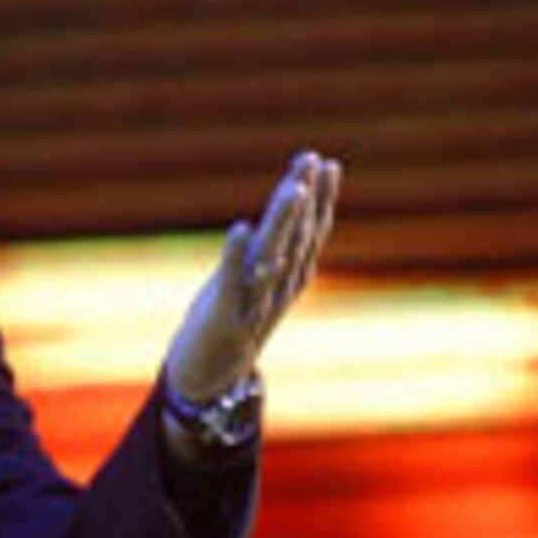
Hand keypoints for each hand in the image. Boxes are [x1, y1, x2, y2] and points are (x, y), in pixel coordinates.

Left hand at [162, 150, 341, 405]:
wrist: (211, 376)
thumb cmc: (233, 316)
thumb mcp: (258, 279)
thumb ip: (275, 249)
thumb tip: (290, 208)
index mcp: (289, 277)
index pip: (311, 232)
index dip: (321, 199)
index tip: (326, 162)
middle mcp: (279, 288)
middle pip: (297, 239)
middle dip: (306, 199)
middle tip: (312, 161)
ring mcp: (255, 303)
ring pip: (274, 258)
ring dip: (283, 223)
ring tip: (292, 189)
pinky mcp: (226, 316)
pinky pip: (233, 282)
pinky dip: (237, 255)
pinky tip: (240, 227)